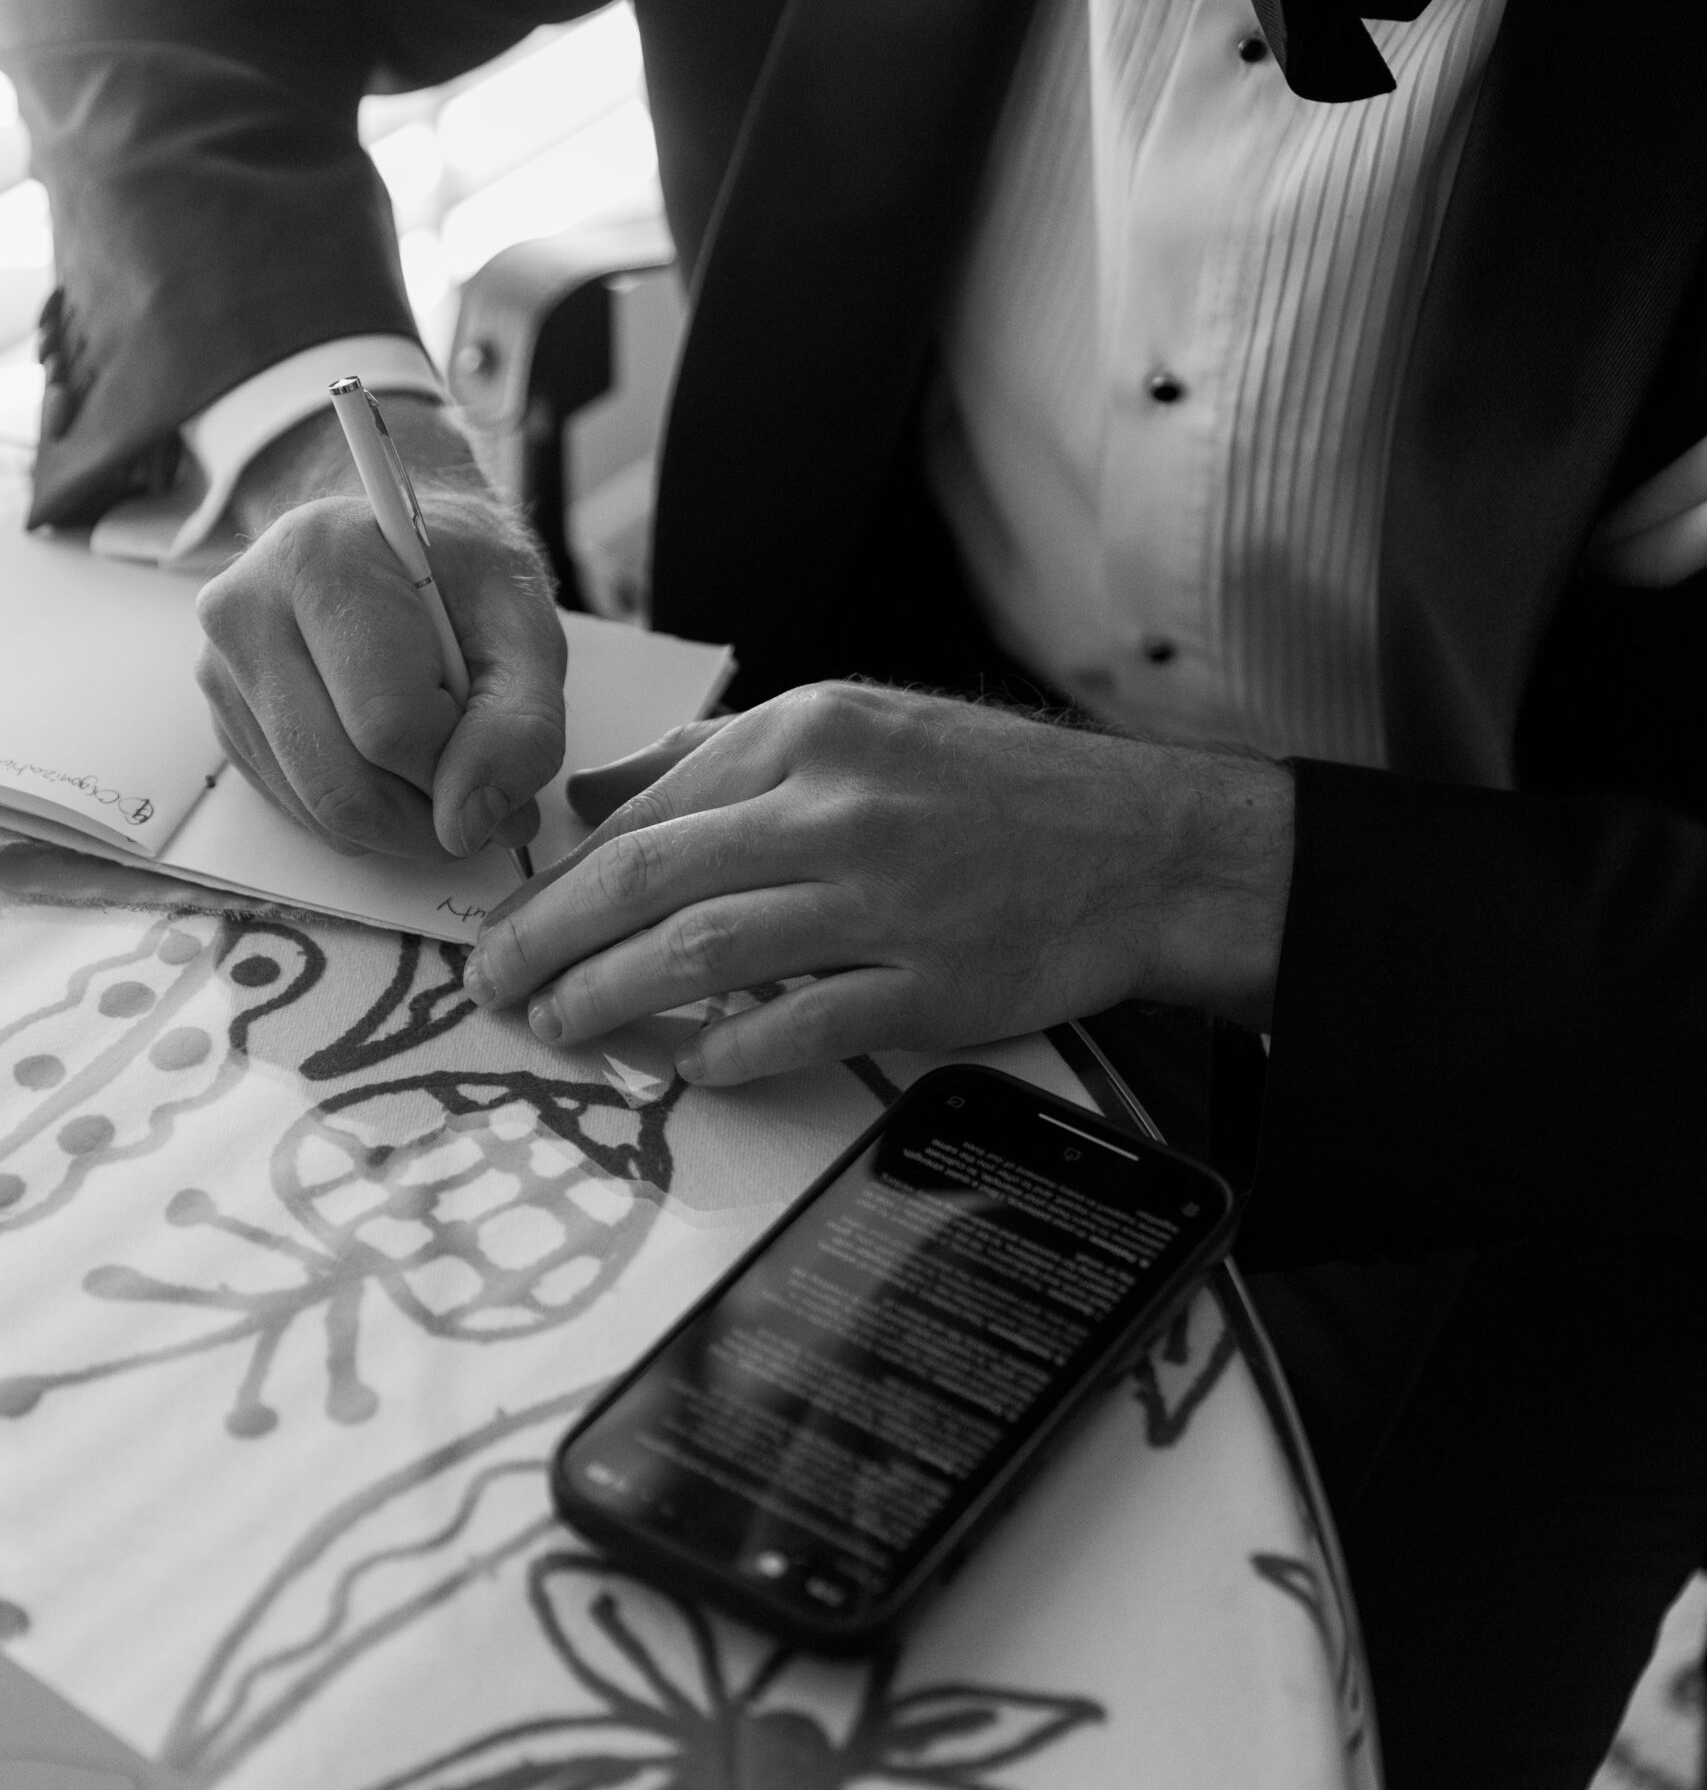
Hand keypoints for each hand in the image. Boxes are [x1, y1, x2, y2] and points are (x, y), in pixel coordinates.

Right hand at [195, 404, 566, 861]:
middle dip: (430, 818)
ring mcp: (222, 672)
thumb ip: (522, 725)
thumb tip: (469, 824)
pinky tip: (397, 759)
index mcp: (320, 563)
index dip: (462, 770)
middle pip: (341, 786)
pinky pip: (299, 811)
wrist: (396, 544)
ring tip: (445, 764)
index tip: (502, 758)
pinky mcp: (225, 720)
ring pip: (318, 811)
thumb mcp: (526, 625)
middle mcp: (247, 613)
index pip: (390, 726)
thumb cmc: (462, 572)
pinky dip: (364, 814)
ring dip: (401, 821)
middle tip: (487, 802)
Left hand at [463, 682, 1293, 1081]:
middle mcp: (836, 806)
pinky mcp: (924, 985)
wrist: (1143, 848)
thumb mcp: (859, 724)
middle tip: (492, 984)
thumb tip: (595, 794)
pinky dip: (723, 1051)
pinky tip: (683, 1065)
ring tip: (558, 1026)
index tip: (514, 918)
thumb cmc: (994, 790)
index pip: (647, 807)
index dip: (562, 873)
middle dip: (545, 938)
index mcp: (812, 731)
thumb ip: (724, 757)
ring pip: (697, 952)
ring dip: (606, 998)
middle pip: (645, 877)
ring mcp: (881, 899)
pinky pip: (792, 1026)